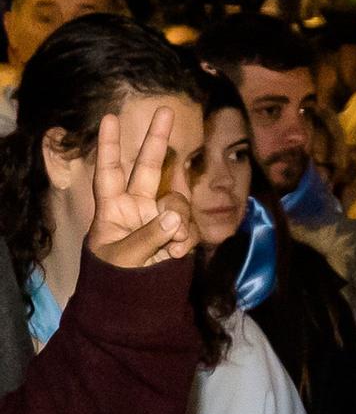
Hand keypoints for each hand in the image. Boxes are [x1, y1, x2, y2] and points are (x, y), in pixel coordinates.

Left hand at [86, 107, 194, 268]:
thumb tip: (174, 218)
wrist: (136, 302)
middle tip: (165, 111)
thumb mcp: (124, 258)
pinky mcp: (178, 233)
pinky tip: (177, 253)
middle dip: (156, 140)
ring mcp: (159, 218)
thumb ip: (148, 237)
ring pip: (177, 201)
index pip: (109, 171)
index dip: (108, 145)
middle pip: (147, 167)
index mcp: (112, 208)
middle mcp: (136, 207)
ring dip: (178, 220)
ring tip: (172, 246)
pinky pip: (190, 225)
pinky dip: (187, 239)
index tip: (109, 117)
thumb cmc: (116, 278)